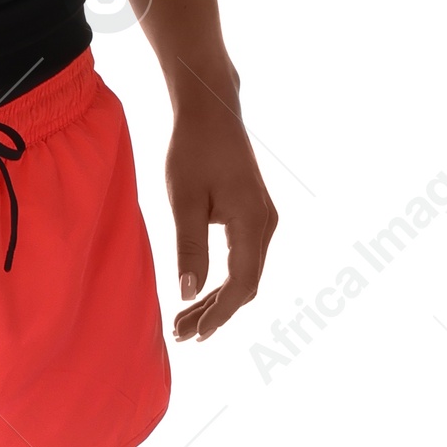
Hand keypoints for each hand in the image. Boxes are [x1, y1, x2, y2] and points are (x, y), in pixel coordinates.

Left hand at [166, 82, 276, 341]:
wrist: (211, 111)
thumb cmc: (193, 149)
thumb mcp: (184, 200)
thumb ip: (189, 247)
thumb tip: (188, 293)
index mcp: (252, 222)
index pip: (241, 284)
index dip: (219, 314)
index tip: (194, 335)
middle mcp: (266, 224)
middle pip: (247, 285)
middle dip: (215, 313)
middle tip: (180, 335)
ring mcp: (263, 220)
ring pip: (246, 274)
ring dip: (218, 300)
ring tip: (185, 321)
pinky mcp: (254, 216)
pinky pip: (244, 259)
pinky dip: (224, 280)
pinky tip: (200, 294)